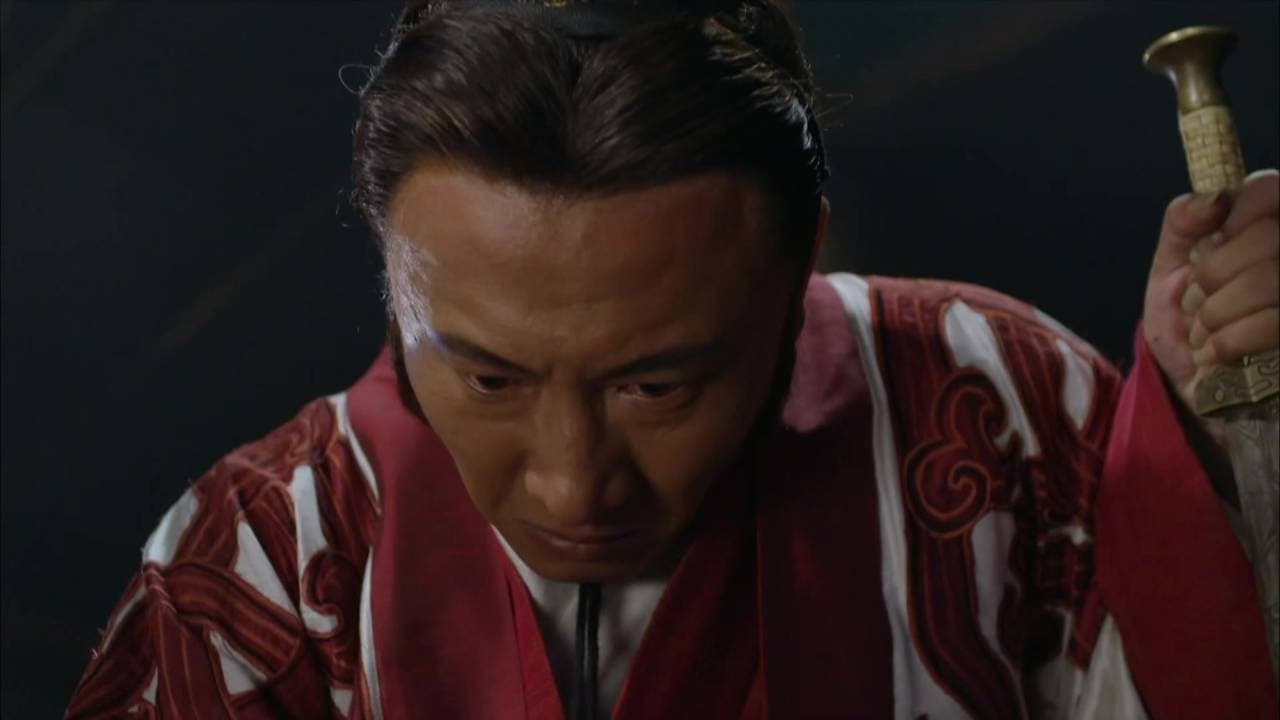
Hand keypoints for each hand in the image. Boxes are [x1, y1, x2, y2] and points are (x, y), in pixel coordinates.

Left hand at [1144, 169, 1278, 411]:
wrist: (1190, 388)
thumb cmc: (1186, 322)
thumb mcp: (1170, 268)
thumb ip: (1183, 223)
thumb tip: (1213, 200)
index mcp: (1267, 228)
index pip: (1270, 188)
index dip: (1238, 212)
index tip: (1212, 241)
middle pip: (1268, 237)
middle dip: (1215, 275)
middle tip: (1200, 299)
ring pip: (1271, 279)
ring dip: (1218, 312)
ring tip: (1206, 331)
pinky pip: (1274, 323)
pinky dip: (1230, 340)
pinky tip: (1216, 352)